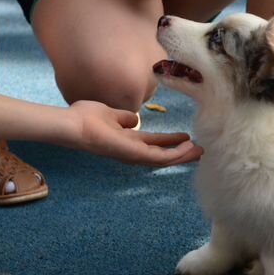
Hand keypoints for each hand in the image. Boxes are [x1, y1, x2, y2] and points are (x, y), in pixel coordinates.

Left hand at [67, 100, 202, 166]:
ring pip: (164, 159)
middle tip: (198, 150)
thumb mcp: (111, 115)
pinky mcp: (134, 155)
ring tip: (199, 151)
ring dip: (182, 156)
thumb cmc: (86, 118)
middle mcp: (132, 151)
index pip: (153, 144)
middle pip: (162, 154)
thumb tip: (135, 119)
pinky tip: (187, 148)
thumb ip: (124, 118)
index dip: (169, 142)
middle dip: (180, 153)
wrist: (74, 125)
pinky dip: (174, 154)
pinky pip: (159, 157)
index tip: (184, 137)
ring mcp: (133, 155)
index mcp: (128, 141)